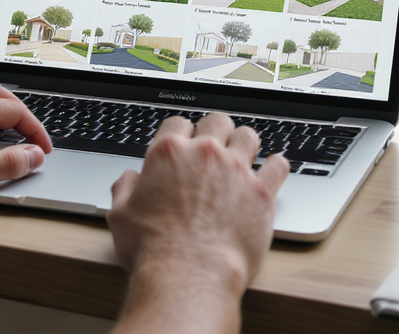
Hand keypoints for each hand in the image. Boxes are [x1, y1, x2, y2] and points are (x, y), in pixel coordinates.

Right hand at [108, 114, 287, 333]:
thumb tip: (128, 179)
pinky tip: (272, 169)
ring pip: (248, 136)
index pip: (177, 124)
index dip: (180, 133)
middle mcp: (205, 154)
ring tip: (242, 154)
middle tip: (214, 145)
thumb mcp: (120, 217)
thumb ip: (123, 189)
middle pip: (216, 121)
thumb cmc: (153, 250)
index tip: (183, 143)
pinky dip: (276, 165)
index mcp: (168, 153)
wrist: (189, 276)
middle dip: (214, 130)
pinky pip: (278, 166)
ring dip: (244, 142)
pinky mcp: (261, 192)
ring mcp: (236, 170)